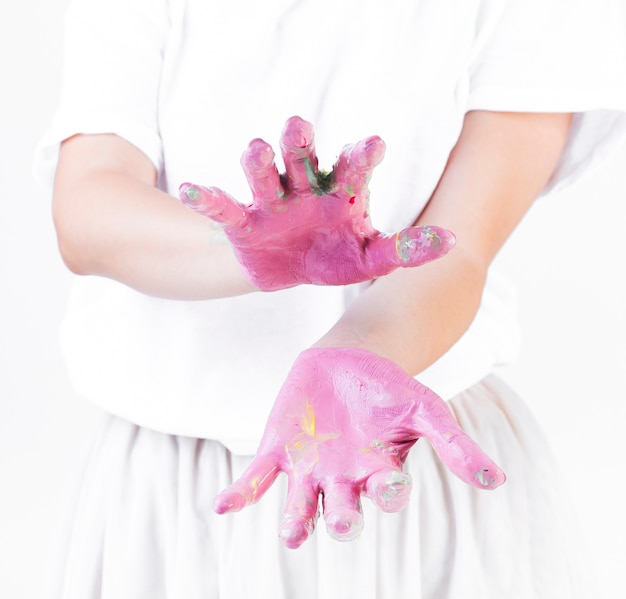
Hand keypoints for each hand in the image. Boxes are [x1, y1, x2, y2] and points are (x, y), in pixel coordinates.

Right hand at [179, 117, 455, 290]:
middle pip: (301, 156)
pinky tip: (191, 191)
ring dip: (259, 161)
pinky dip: (206, 198)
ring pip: (262, 173)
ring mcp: (272, 201)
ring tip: (257, 151)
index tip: (374, 146)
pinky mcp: (244, 221)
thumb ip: (406, 250)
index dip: (361, 156)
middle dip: (300, 141)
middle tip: (300, 128)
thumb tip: (454, 241)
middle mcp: (305, 187)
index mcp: (339, 190)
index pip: (353, 167)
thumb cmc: (335, 257)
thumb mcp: (372, 258)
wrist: (293, 271)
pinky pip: (224, 207)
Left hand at [214, 348, 505, 548]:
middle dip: (343, 522)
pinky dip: (241, 494)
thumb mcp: (425, 408)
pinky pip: (258, 479)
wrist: (348, 361)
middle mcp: (343, 481)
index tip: (391, 480)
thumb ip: (455, 444)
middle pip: (342, 514)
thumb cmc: (389, 389)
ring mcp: (308, 470)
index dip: (389, 492)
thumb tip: (496, 481)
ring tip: (293, 532)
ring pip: (300, 507)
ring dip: (295, 522)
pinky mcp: (278, 452)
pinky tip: (223, 506)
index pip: (387, 494)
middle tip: (345, 520)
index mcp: (379, 473)